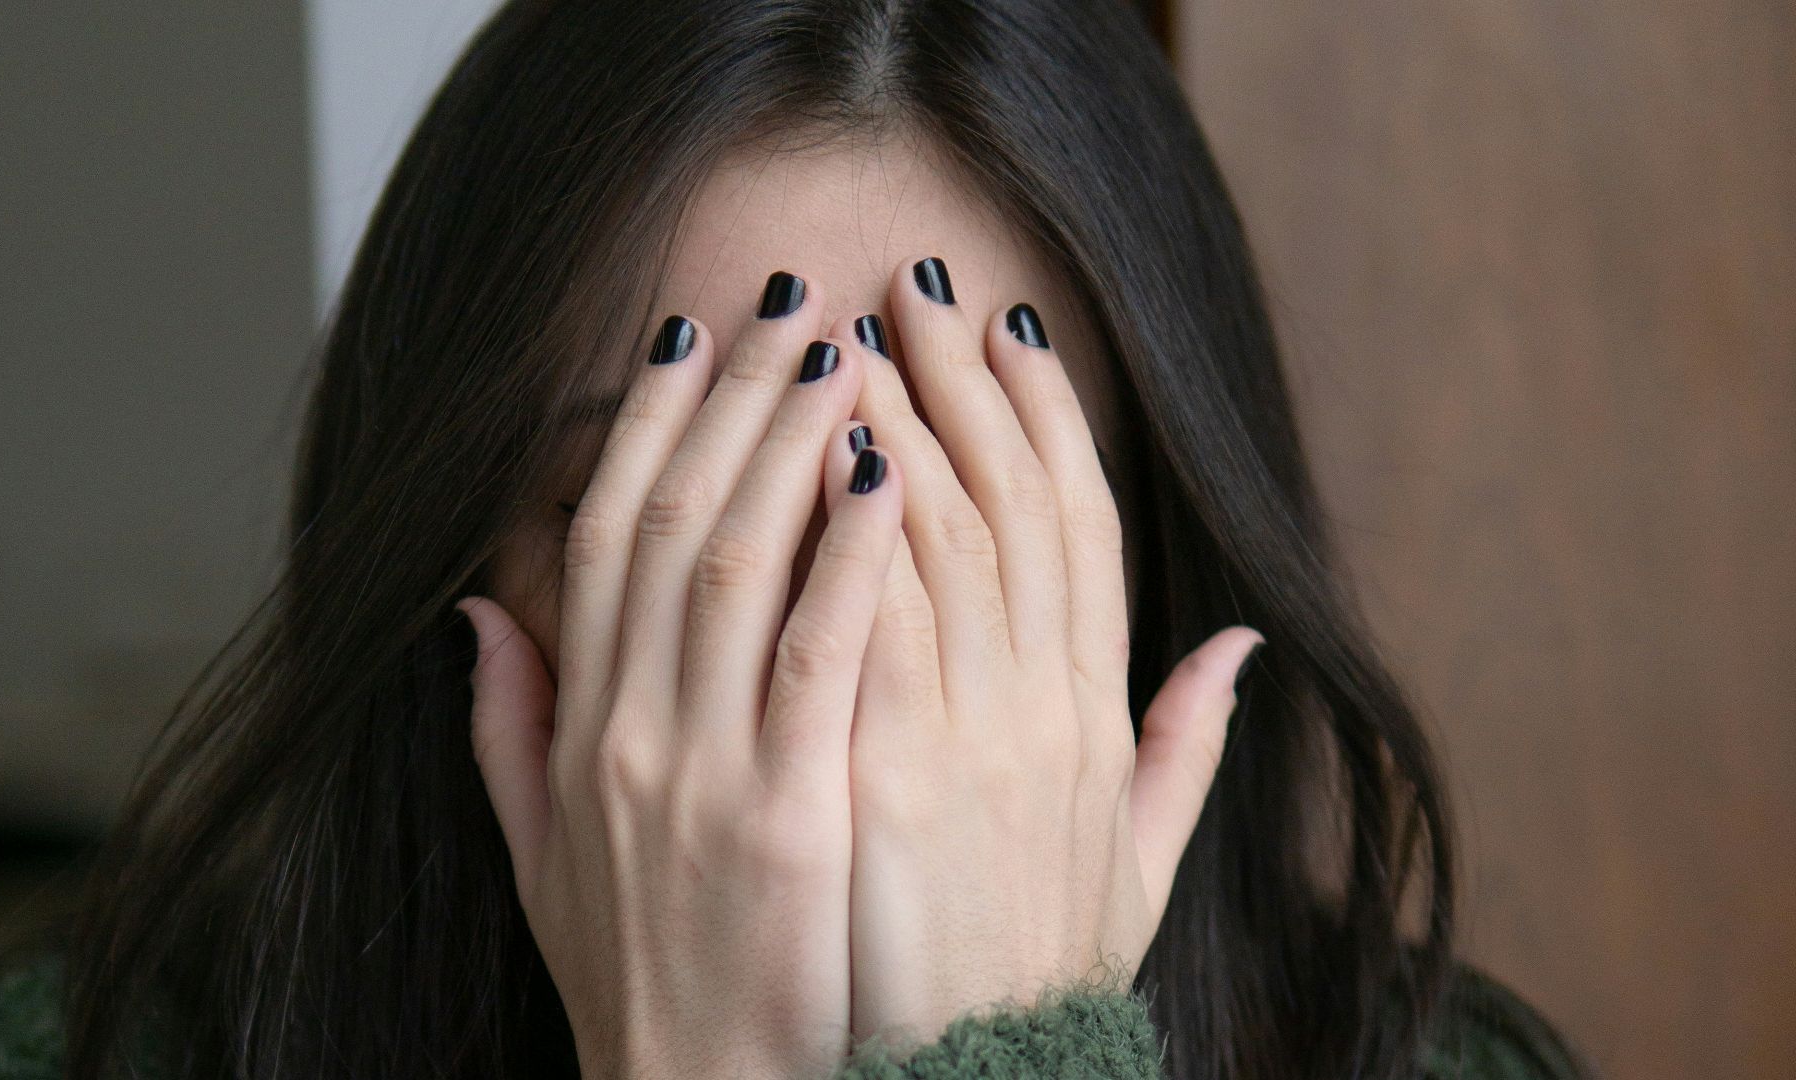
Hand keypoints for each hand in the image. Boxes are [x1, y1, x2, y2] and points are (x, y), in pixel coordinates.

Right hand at [459, 280, 903, 1078]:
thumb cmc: (642, 983)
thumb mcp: (542, 859)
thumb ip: (508, 730)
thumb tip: (479, 613)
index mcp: (580, 732)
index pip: (599, 543)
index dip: (640, 431)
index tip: (684, 344)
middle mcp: (627, 732)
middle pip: (667, 523)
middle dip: (730, 402)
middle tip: (788, 308)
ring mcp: (700, 771)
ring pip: (732, 562)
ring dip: (787, 443)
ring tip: (844, 350)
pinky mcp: (784, 816)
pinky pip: (816, 654)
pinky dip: (847, 554)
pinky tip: (887, 471)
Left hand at [831, 256, 1263, 1040]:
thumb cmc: (1036, 973)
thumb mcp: (1137, 866)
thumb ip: (1186, 750)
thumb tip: (1241, 652)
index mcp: (1095, 719)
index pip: (1083, 530)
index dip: (1048, 420)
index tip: (1009, 333)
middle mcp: (1047, 712)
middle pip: (1011, 505)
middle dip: (962, 382)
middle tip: (914, 283)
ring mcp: (970, 742)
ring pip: (943, 539)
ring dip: (899, 423)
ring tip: (852, 334)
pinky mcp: (886, 780)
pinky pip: (871, 621)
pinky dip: (851, 529)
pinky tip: (820, 448)